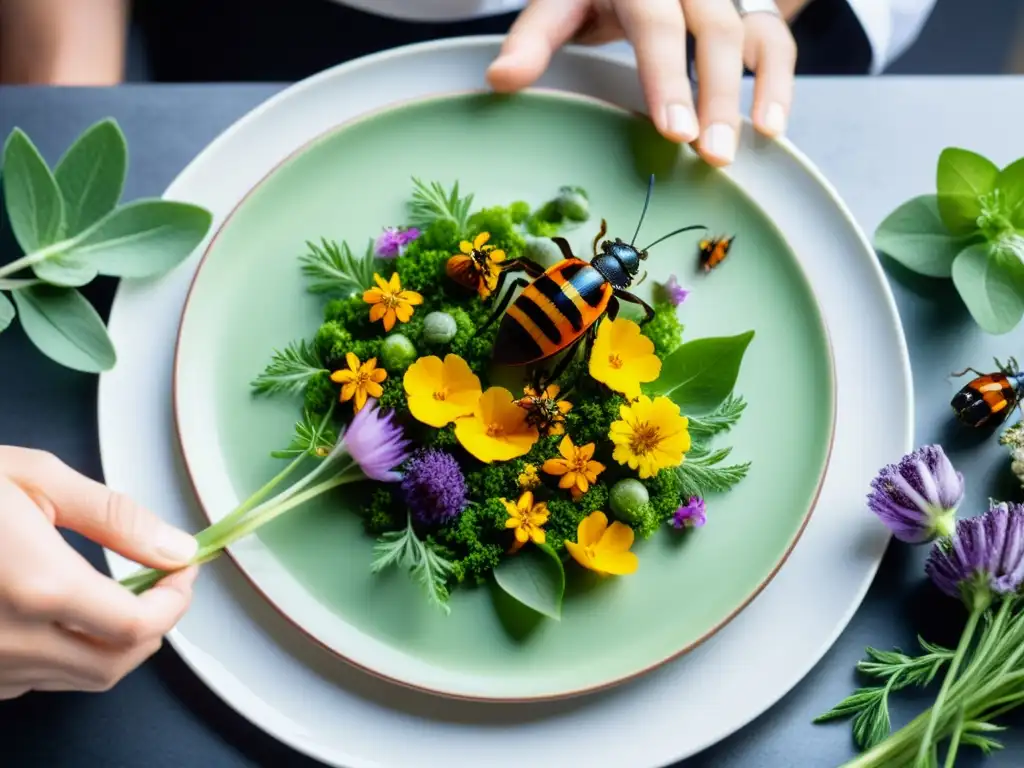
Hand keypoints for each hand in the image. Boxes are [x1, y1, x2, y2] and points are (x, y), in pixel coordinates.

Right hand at [0, 447, 197, 698]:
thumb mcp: (38, 479)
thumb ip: (116, 519)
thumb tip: (175, 547)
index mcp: (39, 586)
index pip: (138, 627)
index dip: (175, 602)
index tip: (183, 571)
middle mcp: (12, 640)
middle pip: (116, 664)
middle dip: (155, 627)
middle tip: (163, 585)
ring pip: (80, 678)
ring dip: (116, 643)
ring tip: (122, 594)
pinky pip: (37, 679)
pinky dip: (70, 653)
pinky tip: (67, 614)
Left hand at [486, 0, 797, 166]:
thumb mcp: (559, 4)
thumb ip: (533, 39)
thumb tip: (500, 81)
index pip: (656, 22)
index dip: (666, 76)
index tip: (673, 130)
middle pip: (712, 30)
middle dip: (715, 95)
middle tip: (711, 154)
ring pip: (750, 35)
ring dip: (752, 93)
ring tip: (748, 147)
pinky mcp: (748, 8)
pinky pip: (776, 40)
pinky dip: (778, 83)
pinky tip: (772, 129)